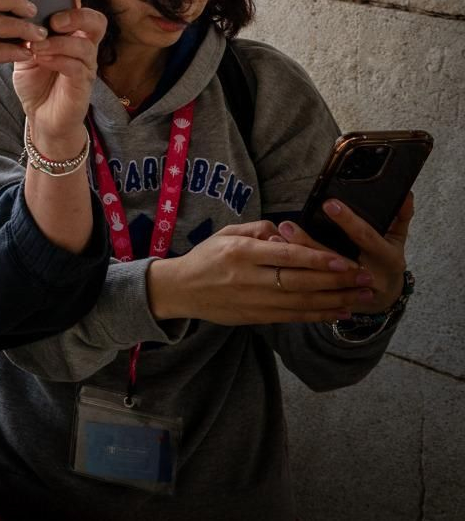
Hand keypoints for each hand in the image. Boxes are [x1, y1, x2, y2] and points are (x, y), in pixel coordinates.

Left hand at [12, 0, 106, 159]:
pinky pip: (78, 67)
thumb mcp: (24, 46)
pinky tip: (42, 59)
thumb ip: (21, 25)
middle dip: (76, 14)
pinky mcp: (82, 84)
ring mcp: (86, 64)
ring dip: (61, 41)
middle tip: (53, 19)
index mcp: (69, 31)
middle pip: (96, 19)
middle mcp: (83, 44)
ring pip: (86, 43)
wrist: (41, 116)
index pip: (76, 1)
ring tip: (38, 44)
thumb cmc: (35, 78)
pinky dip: (58, 60)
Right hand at [146, 221, 373, 324]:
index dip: (318, 260)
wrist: (182, 290)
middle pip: (300, 282)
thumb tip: (288, 231)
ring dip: (337, 300)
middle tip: (366, 277)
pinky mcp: (257, 317)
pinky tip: (341, 312)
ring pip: (302, 302)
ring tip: (364, 296)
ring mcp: (254, 301)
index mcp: (241, 253)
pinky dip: (320, 315)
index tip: (344, 261)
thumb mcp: (226, 233)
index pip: (286, 256)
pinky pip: (294, 317)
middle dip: (337, 281)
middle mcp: (249, 278)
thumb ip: (258, 230)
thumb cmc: (206, 257)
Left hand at [278, 194, 412, 313]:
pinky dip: (293, 272)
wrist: (384, 298)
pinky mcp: (333, 300)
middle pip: (335, 260)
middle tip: (287, 225)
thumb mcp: (397, 240)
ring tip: (275, 238)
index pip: (366, 236)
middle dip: (309, 242)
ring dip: (296, 258)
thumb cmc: (386, 261)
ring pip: (319, 276)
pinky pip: (310, 287)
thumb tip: (405, 193)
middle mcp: (368, 275)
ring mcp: (350, 291)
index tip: (328, 203)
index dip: (348, 221)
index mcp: (386, 257)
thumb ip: (400, 217)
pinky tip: (274, 259)